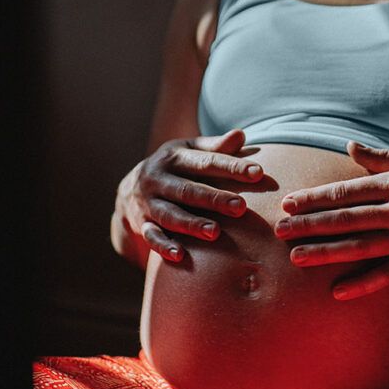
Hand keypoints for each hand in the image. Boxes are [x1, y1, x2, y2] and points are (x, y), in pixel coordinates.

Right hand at [115, 129, 263, 262]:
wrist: (131, 188)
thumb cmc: (176, 168)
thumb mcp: (191, 152)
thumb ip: (216, 147)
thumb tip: (241, 134)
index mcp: (174, 157)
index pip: (206, 162)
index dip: (232, 166)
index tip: (258, 173)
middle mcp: (158, 178)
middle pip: (188, 190)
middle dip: (214, 198)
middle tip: (240, 207)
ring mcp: (148, 202)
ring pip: (170, 214)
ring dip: (191, 224)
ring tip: (215, 232)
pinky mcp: (142, 224)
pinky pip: (151, 237)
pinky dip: (164, 246)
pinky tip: (179, 254)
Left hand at [274, 142, 388, 299]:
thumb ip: (382, 158)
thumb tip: (350, 146)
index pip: (347, 191)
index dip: (315, 197)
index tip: (289, 203)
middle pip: (346, 219)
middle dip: (310, 225)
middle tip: (280, 231)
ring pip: (360, 247)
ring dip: (325, 253)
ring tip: (296, 258)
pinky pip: (387, 275)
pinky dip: (362, 285)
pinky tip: (338, 293)